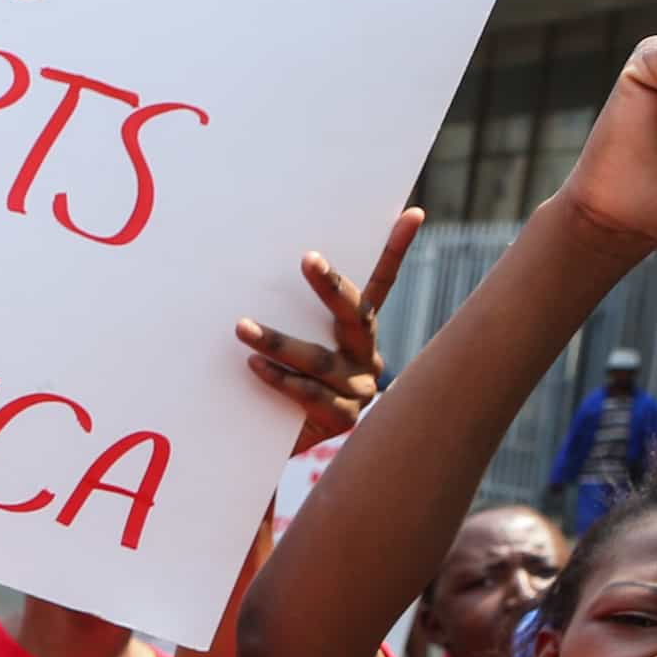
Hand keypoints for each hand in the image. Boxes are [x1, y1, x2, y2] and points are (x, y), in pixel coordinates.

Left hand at [236, 206, 413, 451]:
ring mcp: (359, 387)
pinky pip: (310, 393)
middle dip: (332, 287)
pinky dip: (280, 379)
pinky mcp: (343, 418)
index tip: (413, 213)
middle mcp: (366, 354)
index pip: (382, 283)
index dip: (397, 250)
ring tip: (242, 328)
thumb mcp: (287, 345)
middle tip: (308, 260)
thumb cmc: (283, 384)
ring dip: (278, 342)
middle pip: (355, 315)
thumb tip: (247, 273)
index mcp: (358, 331)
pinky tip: (255, 366)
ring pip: (320, 359)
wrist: (281, 443)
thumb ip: (285, 313)